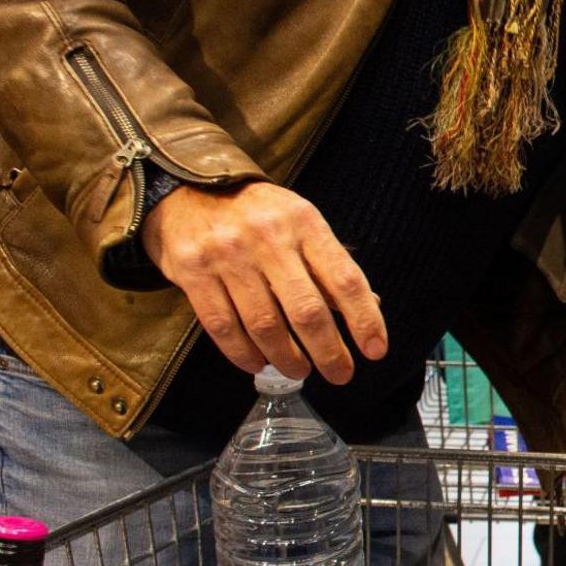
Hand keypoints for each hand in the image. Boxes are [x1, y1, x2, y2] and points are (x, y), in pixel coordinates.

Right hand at [142, 182, 386, 383]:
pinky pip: (223, 327)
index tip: (375, 350)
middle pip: (305, 310)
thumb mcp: (301, 224)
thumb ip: (331, 265)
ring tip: (300, 370)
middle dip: (328, 351)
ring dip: (287, 358)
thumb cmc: (258, 214)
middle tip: (340, 374)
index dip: (364, 319)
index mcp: (304, 223)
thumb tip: (371, 307)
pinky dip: (244, 354)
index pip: (344, 278)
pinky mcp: (193, 273)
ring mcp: (228, 256)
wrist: (189, 191)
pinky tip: (258, 362)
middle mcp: (268, 238)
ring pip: (264, 325)